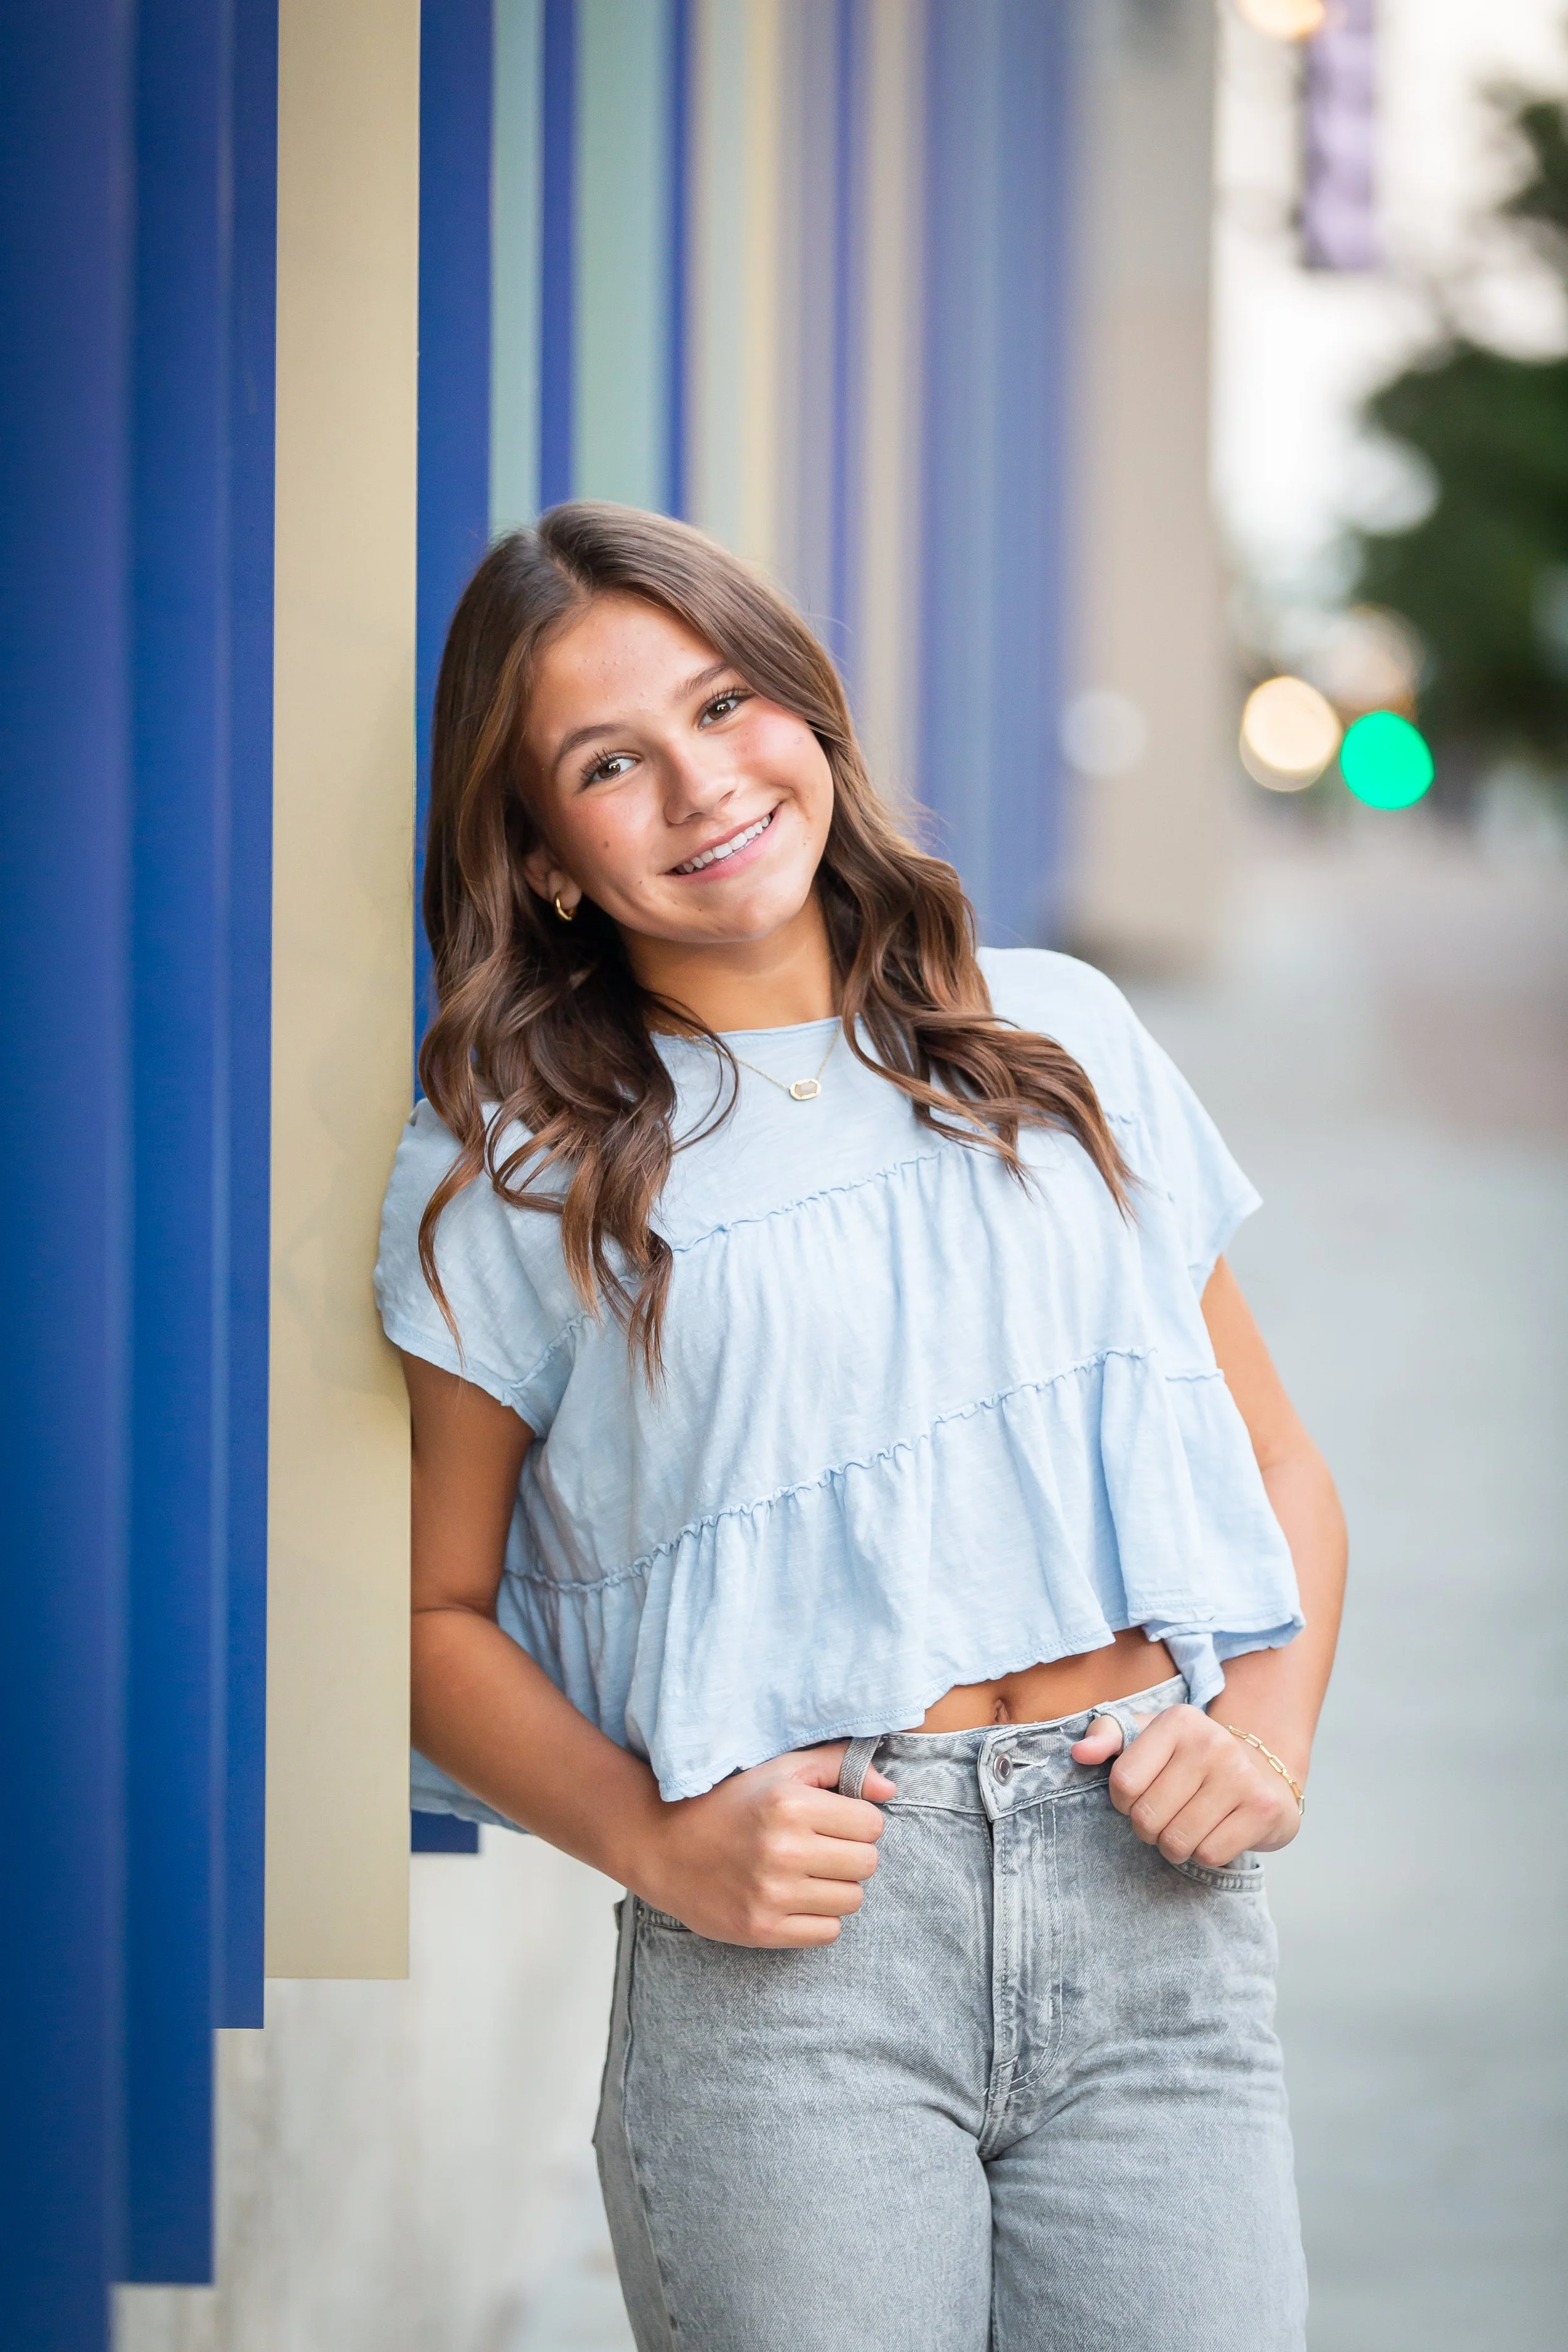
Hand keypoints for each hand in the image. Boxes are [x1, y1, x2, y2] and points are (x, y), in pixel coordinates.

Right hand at [637, 1744, 897, 1946]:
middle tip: (821, 1847)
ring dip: (836, 1886)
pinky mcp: (761, 1929)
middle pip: (867, 1864)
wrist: (660, 1844)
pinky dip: (818, 1917)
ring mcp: (772, 1894)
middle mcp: (784, 1850)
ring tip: (805, 1872)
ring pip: (852, 1900)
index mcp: (790, 1805)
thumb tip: (889, 1791)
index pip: (872, 1824)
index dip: (857, 1820)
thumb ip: (836, 1766)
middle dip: (851, 1853)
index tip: (834, 1820)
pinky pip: (827, 1932)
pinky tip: (794, 1897)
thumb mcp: (779, 1769)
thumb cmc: (726, 1801)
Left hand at [1071, 1705, 1301, 1869]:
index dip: (1123, 1801)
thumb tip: (1080, 1753)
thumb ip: (1107, 1736)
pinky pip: (1210, 1854)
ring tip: (1187, 1825)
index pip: (1123, 1782)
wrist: (1264, 1776)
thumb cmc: (1191, 1760)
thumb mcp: (1149, 1738)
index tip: (1140, 1794)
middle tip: (1165, 1816)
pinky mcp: (1263, 1809)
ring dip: (1174, 1845)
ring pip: (1177, 1841)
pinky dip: (1204, 1853)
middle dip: (1148, 1828)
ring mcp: (1241, 1775)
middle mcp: (1212, 1742)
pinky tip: (1214, 1831)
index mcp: (1178, 1721)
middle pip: (1147, 1818)